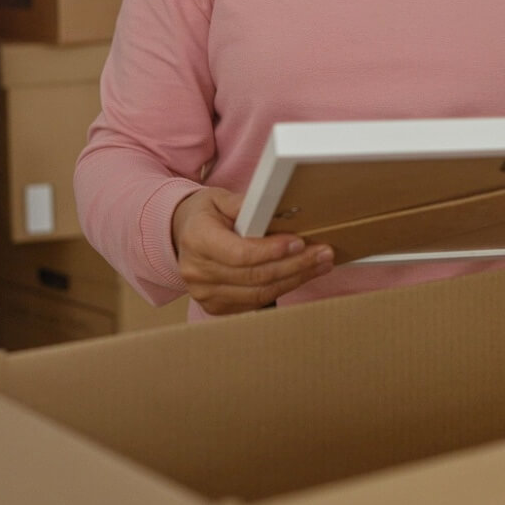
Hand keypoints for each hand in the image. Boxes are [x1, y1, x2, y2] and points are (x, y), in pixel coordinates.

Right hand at [170, 186, 333, 314]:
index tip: (299, 242)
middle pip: (255, 276)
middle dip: (295, 265)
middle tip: (323, 253)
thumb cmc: (205, 214)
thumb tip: (276, 205)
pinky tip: (301, 275)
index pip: (240, 254)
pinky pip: (255, 303)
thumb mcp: (220, 198)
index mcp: (197, 240)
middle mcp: (197, 271)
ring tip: (320, 264)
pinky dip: (282, 288)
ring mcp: (205, 294)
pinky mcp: (216, 307)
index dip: (272, 251)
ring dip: (295, 279)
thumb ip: (246, 203)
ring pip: (260, 293)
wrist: (182, 235)